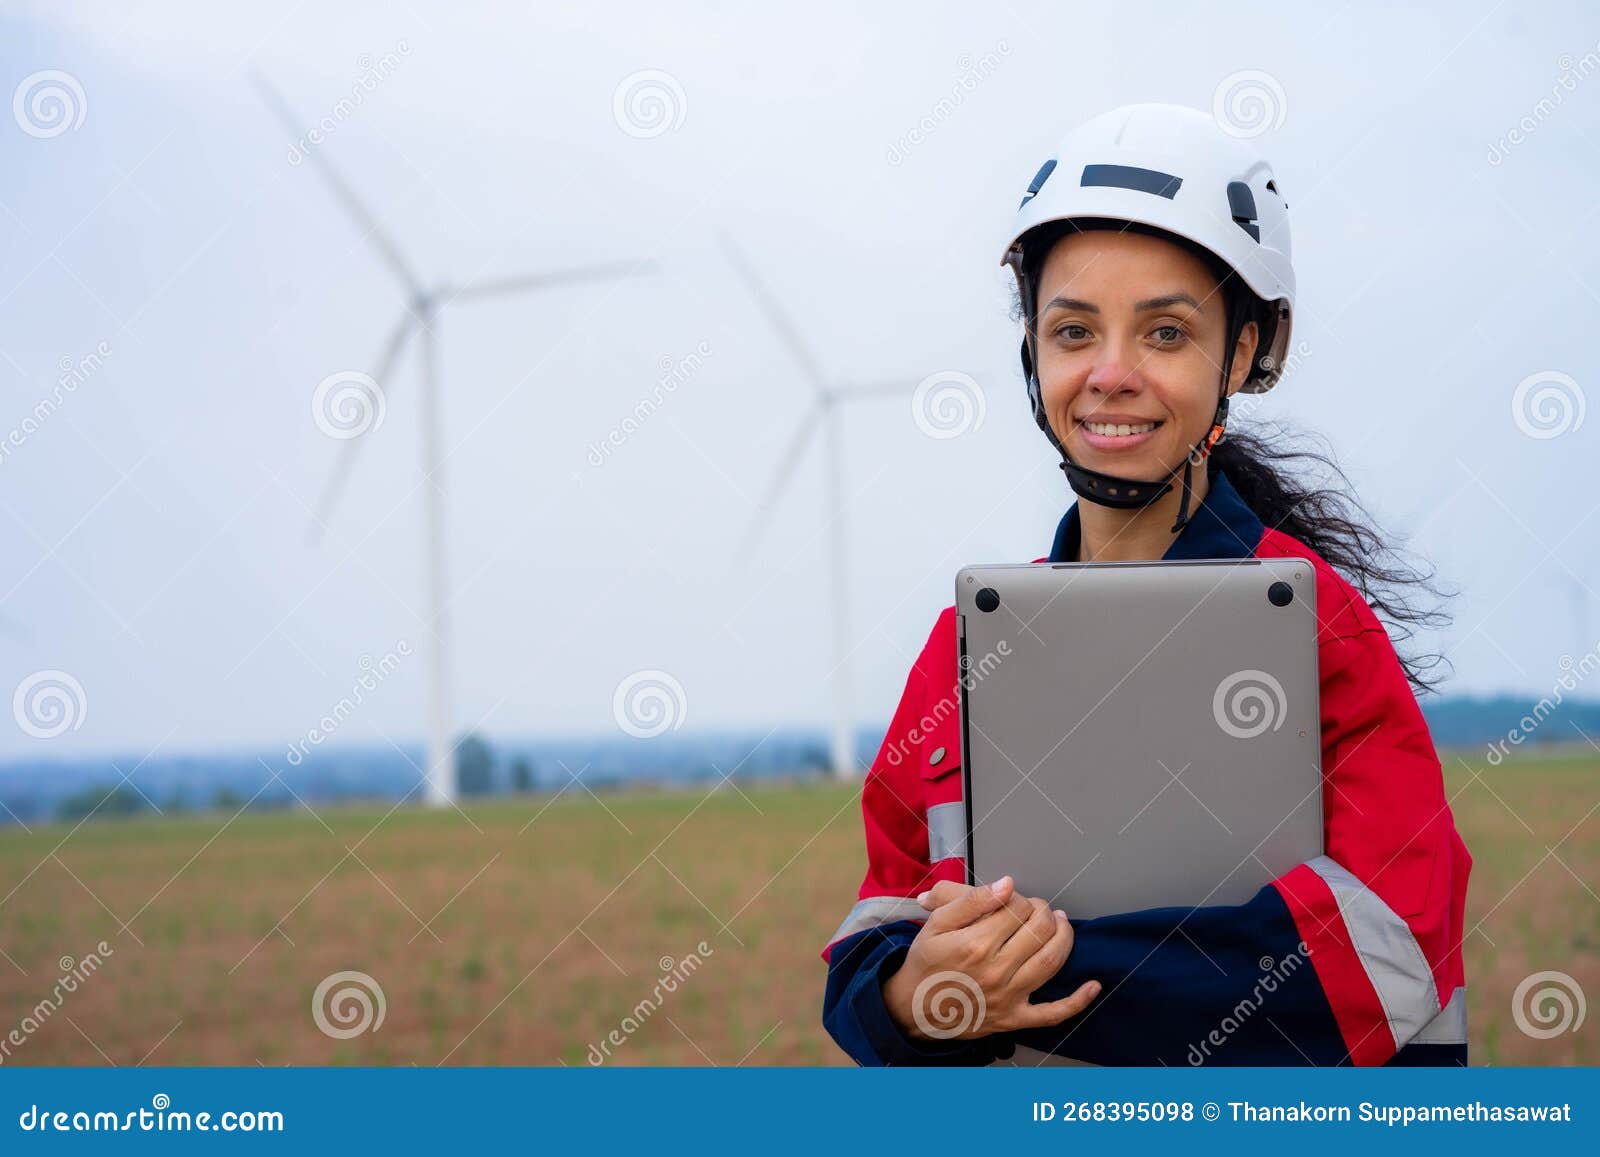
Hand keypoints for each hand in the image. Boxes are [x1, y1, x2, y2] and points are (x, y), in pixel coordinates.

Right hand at [881, 875, 1099, 1041]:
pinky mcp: (1015, 1019)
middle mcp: (996, 970)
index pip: (1016, 908)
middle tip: (1037, 908)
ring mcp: (1009, 996)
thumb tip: (1006, 885)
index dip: (1019, 897)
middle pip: (1039, 930)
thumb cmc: (926, 962)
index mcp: (975, 943)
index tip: (1012, 899)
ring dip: (1065, 937)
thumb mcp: (937, 922)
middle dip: (1044, 911)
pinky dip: (1077, 1001)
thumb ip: (970, 900)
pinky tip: (1093, 986)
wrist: (913, 1007)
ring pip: (1051, 961)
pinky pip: (1053, 1013)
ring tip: (1061, 924)